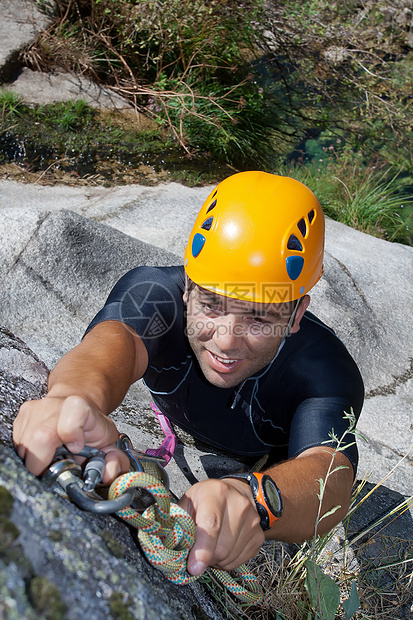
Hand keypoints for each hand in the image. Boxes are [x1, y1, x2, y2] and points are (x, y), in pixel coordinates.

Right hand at [13, 394, 129, 481]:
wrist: (78, 406)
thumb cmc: (91, 427)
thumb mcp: (109, 443)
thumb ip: (115, 460)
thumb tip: (109, 474)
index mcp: (81, 408)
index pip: (74, 414)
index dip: (72, 433)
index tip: (76, 448)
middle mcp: (55, 405)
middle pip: (39, 439)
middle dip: (46, 464)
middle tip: (59, 466)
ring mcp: (36, 410)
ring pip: (26, 447)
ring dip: (38, 460)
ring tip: (54, 456)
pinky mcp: (22, 417)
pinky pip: (19, 445)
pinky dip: (30, 454)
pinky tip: (44, 450)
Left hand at [178, 478, 264, 575]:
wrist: (237, 492)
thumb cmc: (207, 498)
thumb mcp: (189, 500)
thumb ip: (179, 520)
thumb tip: (170, 544)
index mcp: (217, 493)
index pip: (211, 525)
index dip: (202, 549)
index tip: (194, 567)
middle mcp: (239, 505)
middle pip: (221, 548)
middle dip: (205, 556)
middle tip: (198, 548)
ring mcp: (252, 521)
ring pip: (229, 557)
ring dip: (215, 559)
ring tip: (212, 543)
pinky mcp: (258, 536)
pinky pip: (238, 561)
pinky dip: (227, 560)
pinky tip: (223, 546)